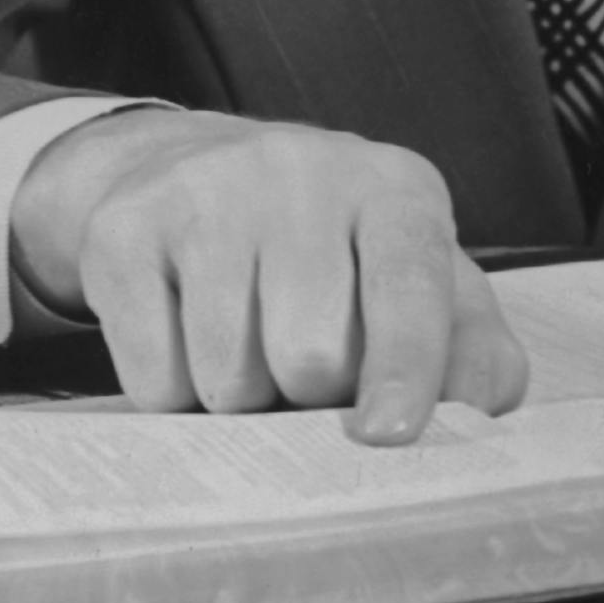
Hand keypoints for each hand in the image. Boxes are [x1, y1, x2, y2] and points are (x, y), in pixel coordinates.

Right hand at [11, 109, 526, 440]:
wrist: (185, 170)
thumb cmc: (330, 253)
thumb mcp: (418, 282)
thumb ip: (472, 350)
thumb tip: (480, 412)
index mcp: (394, 188)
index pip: (408, 285)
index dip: (405, 367)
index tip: (389, 432)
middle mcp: (301, 170)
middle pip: (310, 355)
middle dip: (308, 395)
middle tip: (302, 365)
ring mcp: (205, 192)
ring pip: (228, 377)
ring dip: (240, 399)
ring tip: (244, 345)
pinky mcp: (123, 232)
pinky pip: (154, 378)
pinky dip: (174, 393)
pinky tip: (185, 338)